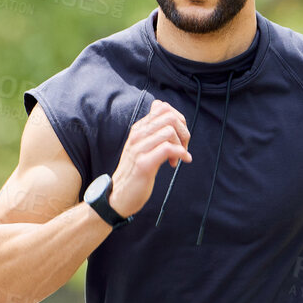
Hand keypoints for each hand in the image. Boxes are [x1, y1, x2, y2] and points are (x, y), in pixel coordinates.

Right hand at [108, 100, 191, 216]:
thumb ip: (154, 133)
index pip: (162, 107)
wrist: (119, 196)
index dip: (178, 120)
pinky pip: (168, 148)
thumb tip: (172, 117)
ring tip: (177, 158)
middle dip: (183, 131)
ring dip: (181, 144)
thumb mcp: (143, 148)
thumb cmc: (135, 173)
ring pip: (170, 131)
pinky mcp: (143, 164)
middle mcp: (137, 135)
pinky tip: (178, 162)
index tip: (179, 137)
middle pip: (169, 116)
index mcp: (138, 129)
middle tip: (183, 147)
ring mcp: (139, 148)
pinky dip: (180, 154)